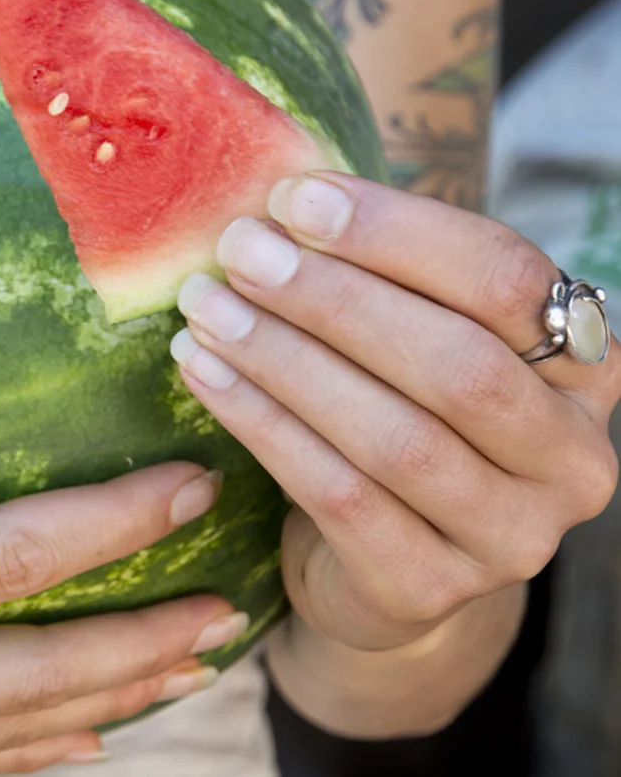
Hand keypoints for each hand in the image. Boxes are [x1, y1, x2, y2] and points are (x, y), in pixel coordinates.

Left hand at [170, 172, 620, 651]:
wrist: (378, 560)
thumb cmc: (393, 410)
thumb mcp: (408, 335)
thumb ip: (376, 270)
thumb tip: (280, 195)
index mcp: (586, 365)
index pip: (505, 278)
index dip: (395, 231)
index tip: (291, 197)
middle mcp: (573, 457)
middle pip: (456, 365)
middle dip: (333, 299)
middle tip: (239, 252)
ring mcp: (513, 536)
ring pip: (395, 437)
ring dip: (285, 361)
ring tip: (206, 309)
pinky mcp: (433, 588)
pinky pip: (339, 497)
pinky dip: (262, 426)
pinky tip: (202, 375)